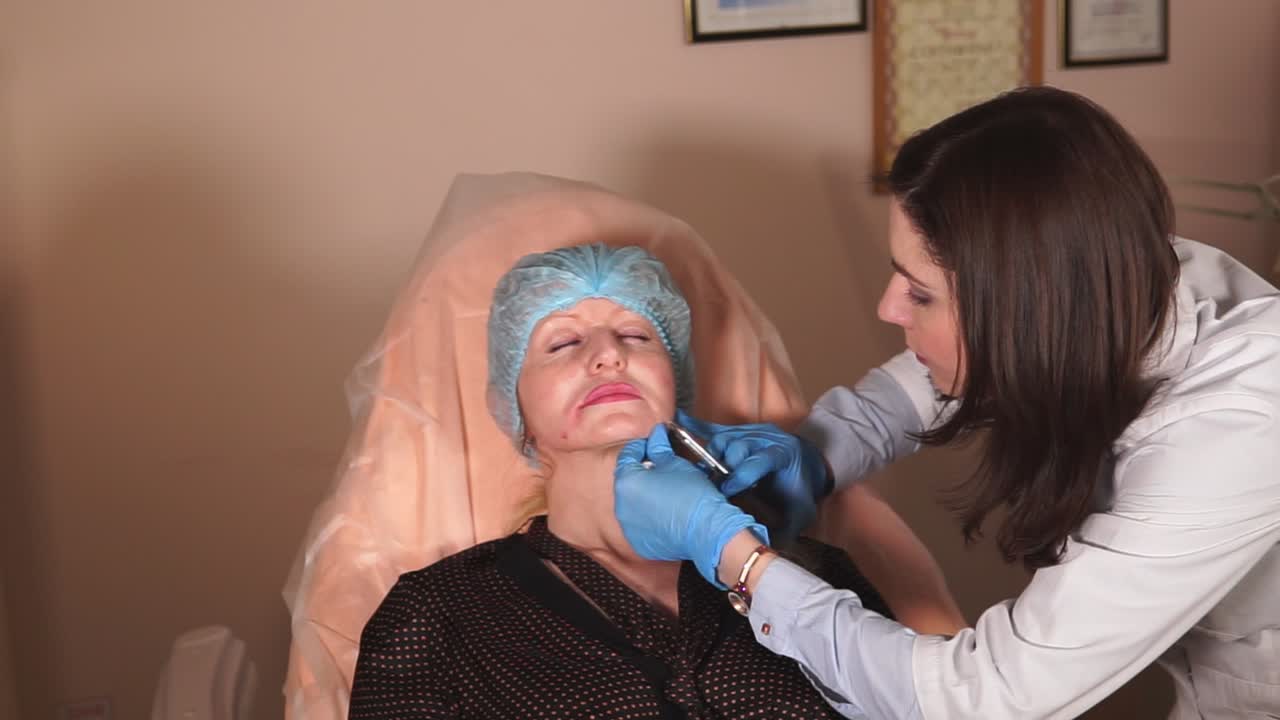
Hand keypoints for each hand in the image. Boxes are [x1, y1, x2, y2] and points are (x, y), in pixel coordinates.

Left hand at [614, 424, 767, 586]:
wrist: (707, 531)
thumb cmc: (693, 495)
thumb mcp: (676, 464)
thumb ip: (659, 448)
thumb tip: (656, 435)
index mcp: (627, 482)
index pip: (627, 456)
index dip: (641, 446)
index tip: (652, 444)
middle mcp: (621, 505)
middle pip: (628, 480)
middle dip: (642, 471)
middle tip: (661, 466)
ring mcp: (628, 526)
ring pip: (633, 502)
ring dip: (645, 493)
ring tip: (666, 490)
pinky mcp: (639, 542)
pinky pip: (640, 522)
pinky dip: (649, 515)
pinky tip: (667, 510)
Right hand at [676, 409, 831, 537]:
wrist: (812, 466)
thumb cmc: (803, 492)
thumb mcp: (802, 513)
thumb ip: (784, 529)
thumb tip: (758, 544)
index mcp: (784, 454)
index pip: (760, 460)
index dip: (742, 476)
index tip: (727, 491)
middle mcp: (767, 437)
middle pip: (738, 446)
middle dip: (724, 468)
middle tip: (716, 488)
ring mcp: (752, 431)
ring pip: (724, 438)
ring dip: (713, 456)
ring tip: (708, 474)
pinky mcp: (740, 431)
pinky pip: (716, 428)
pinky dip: (698, 427)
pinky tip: (679, 421)